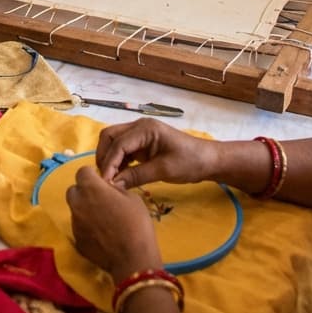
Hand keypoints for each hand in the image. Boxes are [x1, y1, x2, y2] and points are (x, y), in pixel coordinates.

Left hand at [66, 167, 162, 279]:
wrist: (133, 259)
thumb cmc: (136, 223)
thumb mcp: (131, 197)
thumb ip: (114, 188)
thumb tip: (108, 188)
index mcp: (90, 188)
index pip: (82, 172)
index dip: (92, 176)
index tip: (102, 182)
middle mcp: (78, 203)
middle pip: (74, 190)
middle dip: (84, 192)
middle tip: (100, 199)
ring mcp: (75, 223)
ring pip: (75, 209)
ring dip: (84, 209)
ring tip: (101, 219)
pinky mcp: (76, 240)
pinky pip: (78, 227)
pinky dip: (86, 227)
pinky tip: (101, 235)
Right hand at [94, 118, 211, 187]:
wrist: (207, 161)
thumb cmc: (189, 162)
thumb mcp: (163, 170)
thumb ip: (137, 175)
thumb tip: (113, 185)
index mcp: (145, 129)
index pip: (118, 143)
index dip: (109, 163)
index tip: (105, 183)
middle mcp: (139, 127)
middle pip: (110, 136)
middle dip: (104, 156)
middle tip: (105, 180)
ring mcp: (140, 135)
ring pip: (114, 142)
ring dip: (109, 159)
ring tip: (110, 180)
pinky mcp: (142, 144)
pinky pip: (122, 150)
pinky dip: (117, 162)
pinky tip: (119, 177)